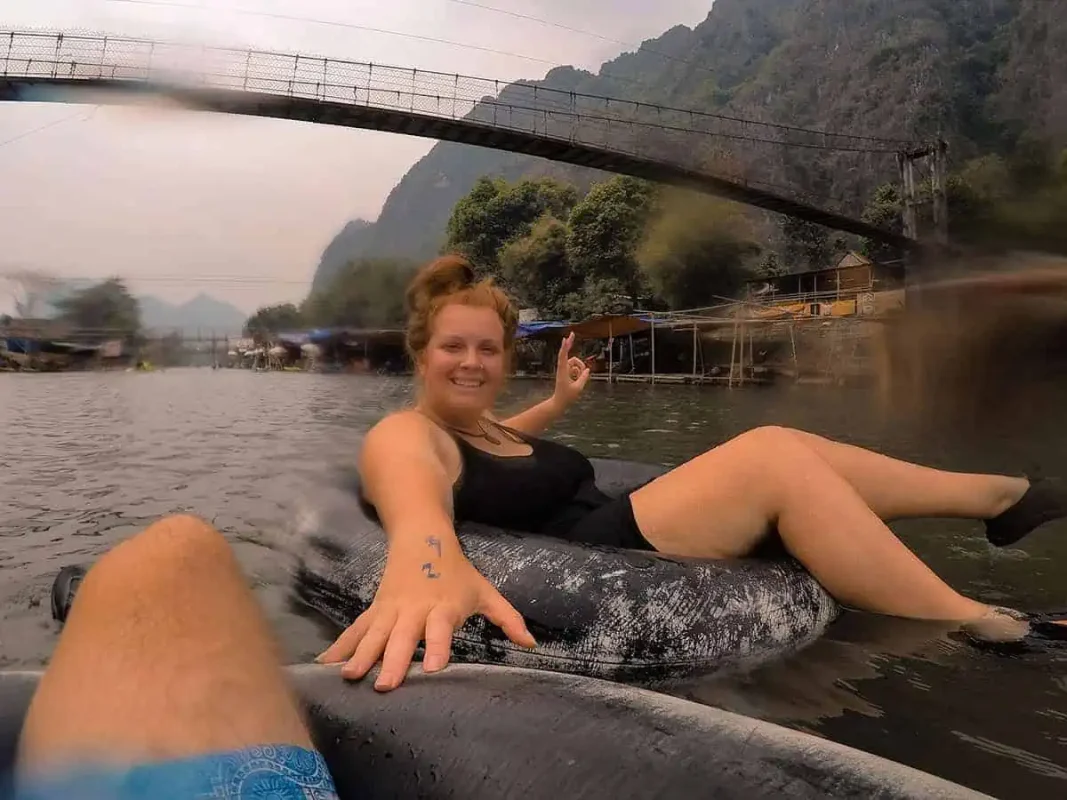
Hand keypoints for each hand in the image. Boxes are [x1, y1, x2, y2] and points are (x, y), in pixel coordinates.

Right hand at [316, 546, 536, 690]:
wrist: (422, 538)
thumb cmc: (457, 572)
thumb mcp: (484, 591)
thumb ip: (507, 618)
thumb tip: (532, 642)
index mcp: (442, 607)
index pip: (441, 629)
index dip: (439, 646)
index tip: (437, 668)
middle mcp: (413, 610)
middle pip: (402, 637)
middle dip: (394, 660)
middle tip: (385, 685)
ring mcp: (390, 610)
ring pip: (373, 634)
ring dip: (360, 655)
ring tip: (348, 677)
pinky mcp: (375, 610)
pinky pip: (356, 630)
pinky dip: (340, 647)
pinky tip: (323, 666)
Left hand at [553, 333, 590, 406]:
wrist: (559, 402)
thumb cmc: (566, 396)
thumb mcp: (578, 388)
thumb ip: (584, 378)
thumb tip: (588, 370)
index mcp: (563, 371)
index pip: (563, 356)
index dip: (566, 346)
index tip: (567, 337)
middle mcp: (562, 368)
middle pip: (569, 356)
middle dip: (571, 347)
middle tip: (572, 334)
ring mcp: (564, 370)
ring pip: (575, 363)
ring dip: (580, 369)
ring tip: (578, 380)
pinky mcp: (566, 372)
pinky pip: (576, 368)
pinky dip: (579, 372)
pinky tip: (577, 380)